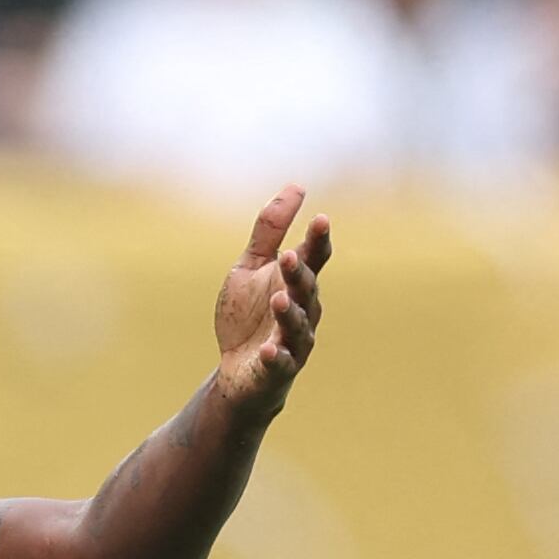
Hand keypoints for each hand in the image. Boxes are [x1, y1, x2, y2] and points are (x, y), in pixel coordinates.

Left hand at [209, 184, 333, 416]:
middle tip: (289, 257)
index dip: (318, 241)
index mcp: (298, 283)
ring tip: (279, 299)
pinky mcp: (278, 370)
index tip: (320, 220)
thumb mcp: (252, 267)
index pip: (314, 258)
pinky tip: (270, 350)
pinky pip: (282, 364)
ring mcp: (293, 342)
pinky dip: (277, 357)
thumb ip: (270, 231)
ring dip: (289, 313)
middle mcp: (304, 311)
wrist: (237, 371)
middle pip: (307, 290)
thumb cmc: (249, 316)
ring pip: (298, 326)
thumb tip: (296, 187)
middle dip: (299, 274)